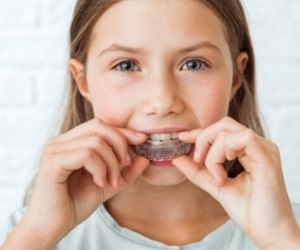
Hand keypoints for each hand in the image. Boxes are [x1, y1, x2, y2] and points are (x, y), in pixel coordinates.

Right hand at [19, 118, 148, 247]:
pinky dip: (100, 169)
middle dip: (119, 143)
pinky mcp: (52, 162)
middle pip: (98, 126)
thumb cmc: (75, 204)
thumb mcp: (108, 184)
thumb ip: (126, 172)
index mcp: (70, 142)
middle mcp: (59, 141)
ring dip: (111, 163)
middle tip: (126, 164)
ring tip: (111, 182)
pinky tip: (99, 183)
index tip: (141, 140)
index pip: (100, 126)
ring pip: (96, 142)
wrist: (52, 227)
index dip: (123, 131)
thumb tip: (146, 158)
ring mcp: (54, 150)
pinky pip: (87, 154)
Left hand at [173, 117, 299, 248]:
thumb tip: (177, 159)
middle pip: (224, 124)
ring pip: (228, 131)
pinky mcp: (267, 157)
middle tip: (197, 160)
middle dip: (203, 138)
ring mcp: (264, 149)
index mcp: (250, 151)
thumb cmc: (249, 211)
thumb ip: (198, 171)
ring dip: (212, 152)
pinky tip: (222, 174)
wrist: (270, 234)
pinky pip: (242, 139)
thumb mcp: (216, 186)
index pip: (222, 131)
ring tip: (215, 176)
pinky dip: (223, 153)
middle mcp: (259, 146)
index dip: (200, 132)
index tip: (182, 137)